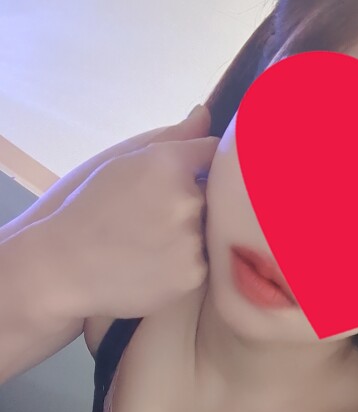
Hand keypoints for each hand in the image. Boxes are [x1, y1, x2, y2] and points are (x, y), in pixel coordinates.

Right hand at [41, 106, 218, 317]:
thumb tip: (206, 114)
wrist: (65, 266)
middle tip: (156, 219)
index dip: (202, 166)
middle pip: (213, 196)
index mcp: (168, 162)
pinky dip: (187, 263)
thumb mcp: (123, 163)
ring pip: (210, 231)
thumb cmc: (90, 210)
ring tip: (153, 244)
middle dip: (194, 203)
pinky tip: (158, 264)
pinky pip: (204, 262)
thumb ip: (172, 139)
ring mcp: (193, 239)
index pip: (212, 153)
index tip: (188, 178)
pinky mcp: (195, 273)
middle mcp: (187, 198)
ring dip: (192, 235)